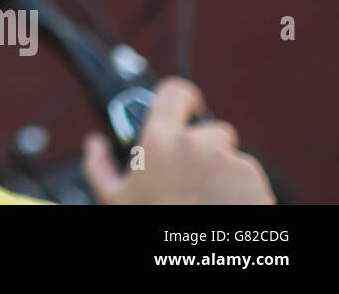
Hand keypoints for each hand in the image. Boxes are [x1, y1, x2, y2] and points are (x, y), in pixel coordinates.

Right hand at [81, 76, 274, 203]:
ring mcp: (230, 162)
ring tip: (208, 198)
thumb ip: (99, 166)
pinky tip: (225, 206)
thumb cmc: (151, 221)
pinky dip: (243, 189)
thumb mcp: (114, 199)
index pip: (176, 91)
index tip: (186, 108)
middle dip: (205, 149)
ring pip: (231, 156)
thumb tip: (94, 144)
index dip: (183, 98)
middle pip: (211, 130)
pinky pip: (251, 177)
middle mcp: (198, 144)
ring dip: (223, 171)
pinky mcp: (256, 182)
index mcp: (160, 140)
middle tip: (191, 178)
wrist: (193, 258)